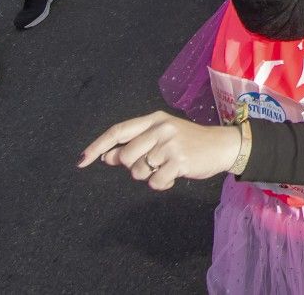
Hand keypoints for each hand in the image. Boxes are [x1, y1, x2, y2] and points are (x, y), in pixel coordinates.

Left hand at [79, 110, 240, 190]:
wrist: (222, 145)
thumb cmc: (189, 142)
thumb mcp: (161, 137)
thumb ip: (135, 144)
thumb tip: (107, 157)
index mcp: (154, 119)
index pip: (118, 131)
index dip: (97, 146)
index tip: (81, 161)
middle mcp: (161, 128)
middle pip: (125, 156)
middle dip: (133, 166)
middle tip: (152, 164)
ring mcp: (170, 144)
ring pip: (138, 171)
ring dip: (149, 176)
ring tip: (166, 168)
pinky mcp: (179, 161)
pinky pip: (154, 182)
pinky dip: (161, 184)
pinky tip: (174, 176)